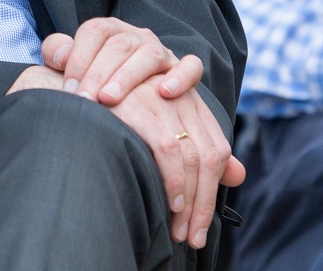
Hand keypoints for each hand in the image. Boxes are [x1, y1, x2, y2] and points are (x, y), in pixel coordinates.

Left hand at [42, 17, 204, 106]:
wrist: (135, 95)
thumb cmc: (96, 81)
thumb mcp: (75, 65)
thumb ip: (60, 54)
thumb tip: (58, 56)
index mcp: (110, 30)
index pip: (94, 32)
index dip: (79, 58)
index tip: (67, 89)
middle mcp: (137, 36)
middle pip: (118, 45)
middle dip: (98, 73)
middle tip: (84, 100)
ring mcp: (162, 51)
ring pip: (149, 55)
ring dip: (127, 77)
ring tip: (109, 99)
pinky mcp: (183, 69)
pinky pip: (191, 66)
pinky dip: (181, 77)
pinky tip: (165, 93)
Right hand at [105, 77, 244, 249]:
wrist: (83, 85)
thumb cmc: (120, 110)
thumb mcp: (162, 125)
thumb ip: (201, 149)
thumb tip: (239, 175)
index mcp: (193, 104)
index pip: (217, 151)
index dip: (212, 192)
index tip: (200, 227)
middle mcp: (184, 100)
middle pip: (210, 158)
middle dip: (203, 204)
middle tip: (191, 237)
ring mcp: (165, 102)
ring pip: (193, 158)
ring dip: (189, 202)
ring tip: (179, 230)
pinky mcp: (144, 107)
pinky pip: (169, 149)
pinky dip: (173, 180)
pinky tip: (170, 201)